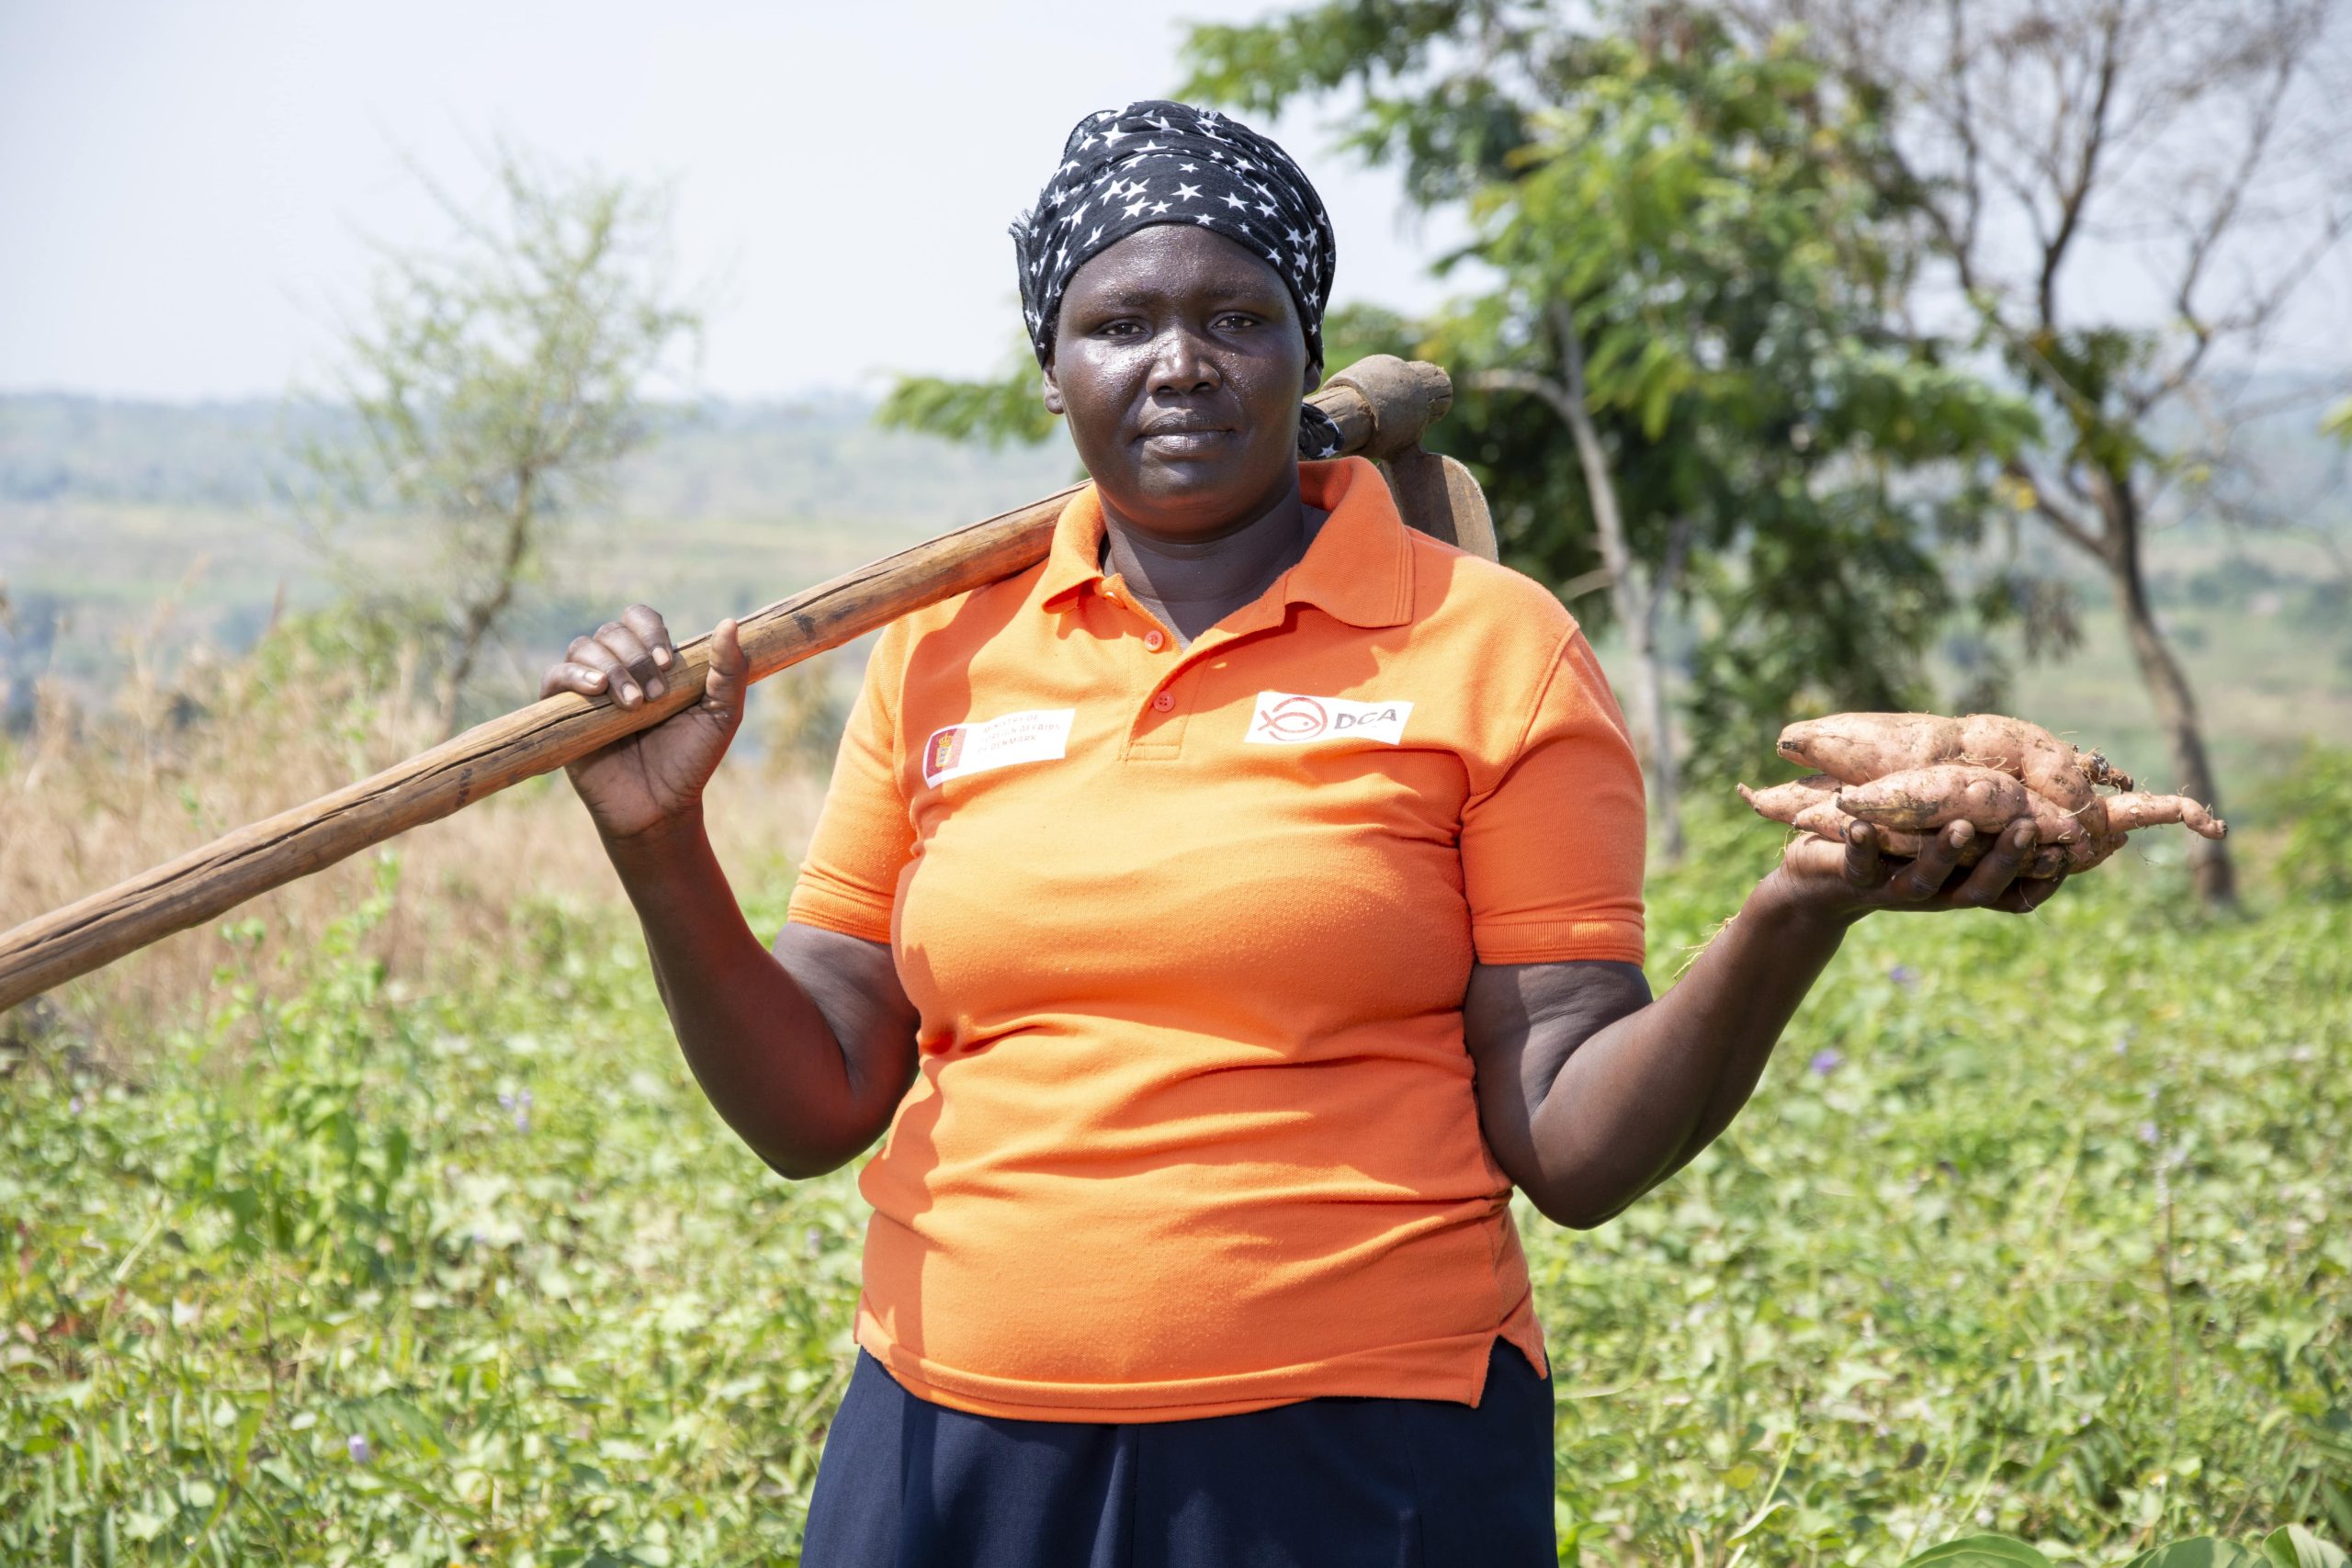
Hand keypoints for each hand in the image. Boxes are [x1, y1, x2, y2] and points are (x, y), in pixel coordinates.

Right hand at [540, 605, 748, 841]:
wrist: (661, 807)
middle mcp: (618, 669)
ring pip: (583, 648)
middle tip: (656, 696)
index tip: (667, 662)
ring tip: (634, 704)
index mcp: (651, 662)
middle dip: (636, 658)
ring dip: (612, 667)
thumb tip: (729, 623)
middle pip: (612, 631)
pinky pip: (554, 677)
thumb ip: (730, 671)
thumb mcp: (721, 714)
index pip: (639, 619)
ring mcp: (588, 690)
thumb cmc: (691, 760)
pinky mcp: (563, 714)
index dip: (650, 631)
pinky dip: (574, 675)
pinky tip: (597, 690)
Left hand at [1770, 819, 2066, 923]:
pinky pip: (1858, 863)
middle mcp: (1941, 890)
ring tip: (1959, 825)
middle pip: (1982, 888)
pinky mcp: (1853, 877)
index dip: (2046, 875)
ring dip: (1943, 854)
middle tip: (2029, 827)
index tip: (2070, 850)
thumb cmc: (1902, 847)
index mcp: (1970, 880)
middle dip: (2006, 858)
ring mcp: (1896, 887)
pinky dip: (1860, 844)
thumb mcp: (1951, 833)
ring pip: (1926, 880)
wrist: (1824, 881)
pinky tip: (1861, 825)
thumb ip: (1991, 816)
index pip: (2020, 889)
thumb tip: (2060, 778)